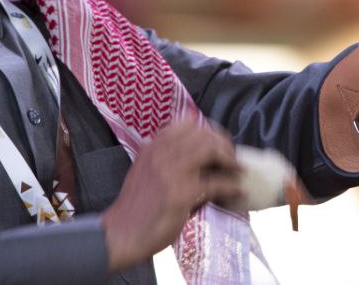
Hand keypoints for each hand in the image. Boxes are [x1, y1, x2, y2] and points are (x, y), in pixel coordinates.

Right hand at [101, 120, 243, 271]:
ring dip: (230, 159)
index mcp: (154, 147)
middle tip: (233, 158)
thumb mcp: (147, 171)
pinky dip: (232, 185)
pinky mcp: (182, 194)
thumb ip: (167, 158)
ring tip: (237, 169)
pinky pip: (216, 183)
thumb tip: (202, 155)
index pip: (188, 123)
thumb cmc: (136, 207)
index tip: (220, 142)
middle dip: (224, 144)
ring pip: (211, 150)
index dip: (209, 130)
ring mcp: (172, 172)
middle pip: (204, 134)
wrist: (120, 234)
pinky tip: (238, 190)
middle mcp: (162, 154)